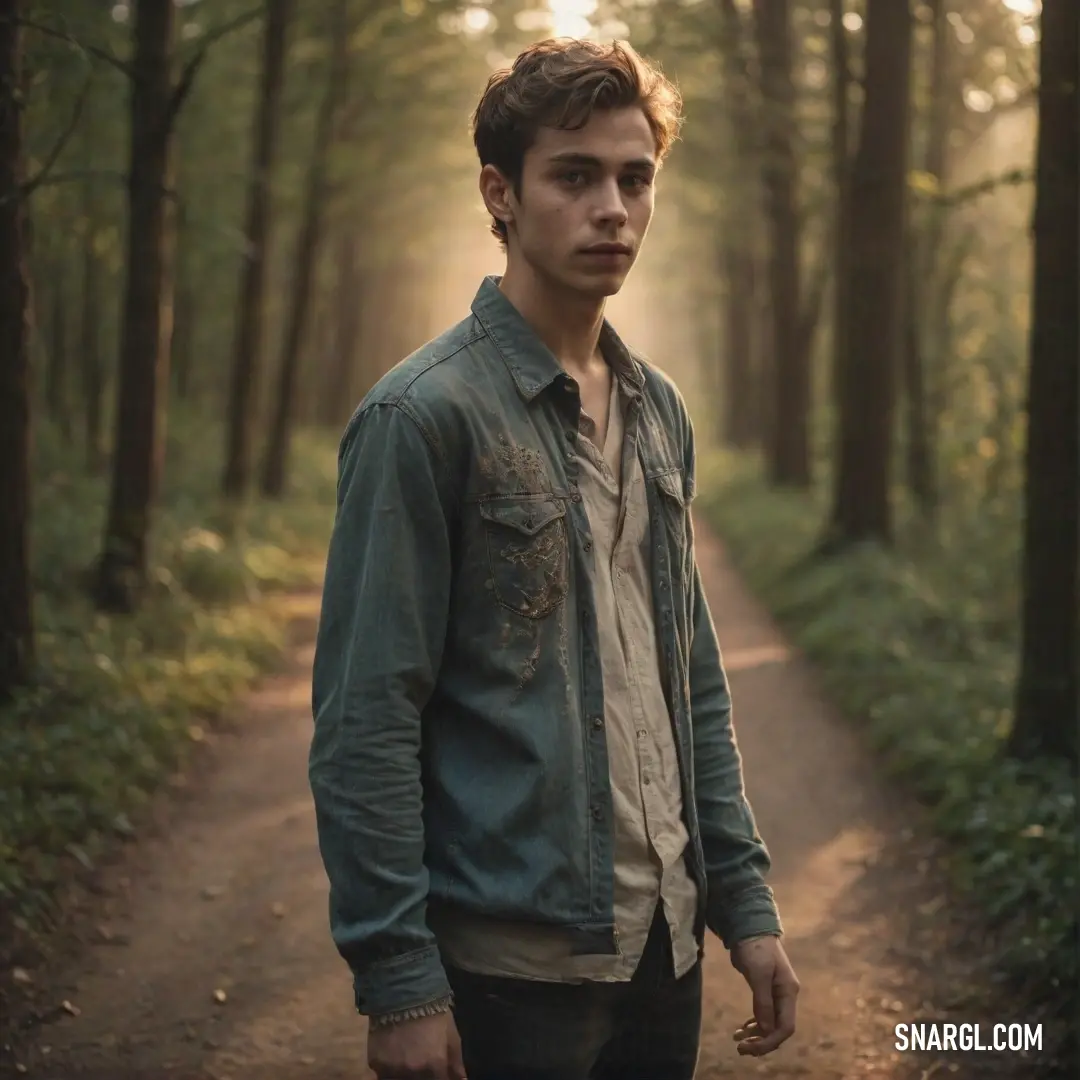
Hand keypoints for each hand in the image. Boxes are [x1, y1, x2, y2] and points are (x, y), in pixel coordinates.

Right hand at [368, 1010, 466, 1078]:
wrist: (401, 990)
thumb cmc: (432, 1010)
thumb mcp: (451, 1032)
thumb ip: (456, 1061)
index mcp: (434, 1065)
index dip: (440, 1079)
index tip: (439, 1073)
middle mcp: (413, 1072)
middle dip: (423, 1077)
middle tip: (423, 1063)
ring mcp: (391, 1069)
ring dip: (405, 1076)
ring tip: (408, 1061)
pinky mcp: (375, 1063)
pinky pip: (383, 1075)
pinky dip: (389, 1070)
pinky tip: (394, 1057)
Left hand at [729, 934, 798, 1055]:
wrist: (749, 927)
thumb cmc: (755, 947)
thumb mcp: (758, 973)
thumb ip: (763, 1000)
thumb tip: (766, 1029)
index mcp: (788, 992)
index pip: (785, 1026)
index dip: (770, 1041)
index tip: (751, 1047)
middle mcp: (785, 995)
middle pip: (778, 1028)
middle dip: (761, 1041)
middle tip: (740, 1049)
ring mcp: (775, 993)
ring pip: (769, 1023)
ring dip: (756, 1035)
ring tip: (737, 1042)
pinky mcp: (764, 990)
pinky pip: (762, 1014)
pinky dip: (753, 1024)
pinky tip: (742, 1030)